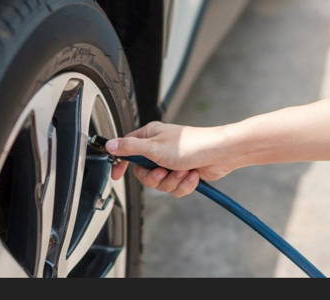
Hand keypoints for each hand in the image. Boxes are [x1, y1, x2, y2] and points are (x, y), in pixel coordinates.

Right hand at [106, 121, 236, 196]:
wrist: (220, 154)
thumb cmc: (192, 145)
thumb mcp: (154, 147)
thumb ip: (130, 148)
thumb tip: (109, 145)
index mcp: (150, 137)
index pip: (127, 150)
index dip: (121, 163)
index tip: (117, 175)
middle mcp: (159, 149)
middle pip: (143, 173)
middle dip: (155, 178)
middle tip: (163, 172)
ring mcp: (172, 162)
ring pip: (160, 184)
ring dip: (172, 181)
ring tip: (183, 171)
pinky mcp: (183, 173)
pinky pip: (174, 188)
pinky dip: (184, 185)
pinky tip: (192, 175)